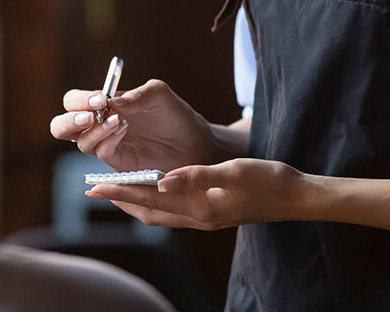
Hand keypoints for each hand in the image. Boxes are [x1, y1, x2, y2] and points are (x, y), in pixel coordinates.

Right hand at [49, 79, 221, 172]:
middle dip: (69, 121)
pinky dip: (107, 142)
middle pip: (62, 126)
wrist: (197, 145)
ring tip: (120, 121)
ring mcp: (108, 146)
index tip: (99, 99)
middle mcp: (100, 126)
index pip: (73, 101)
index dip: (79, 100)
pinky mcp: (119, 164)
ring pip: (80, 142)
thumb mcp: (159, 95)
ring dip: (94, 130)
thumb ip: (136, 95)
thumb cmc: (176, 116)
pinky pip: (101, 154)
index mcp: (104, 105)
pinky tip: (124, 131)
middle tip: (90, 116)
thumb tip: (110, 102)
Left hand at [85, 158, 307, 230]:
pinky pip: (174, 209)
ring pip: (160, 212)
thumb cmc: (268, 180)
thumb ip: (197, 176)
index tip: (95, 187)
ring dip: (136, 200)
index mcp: (200, 208)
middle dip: (121, 200)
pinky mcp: (212, 211)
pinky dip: (156, 198)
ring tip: (115, 187)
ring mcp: (205, 216)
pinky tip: (153, 185)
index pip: (151, 201)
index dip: (121, 193)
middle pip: (149, 212)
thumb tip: (161, 179)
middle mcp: (199, 217)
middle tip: (94, 188)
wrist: (295, 197)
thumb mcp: (234, 172)